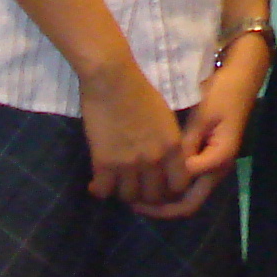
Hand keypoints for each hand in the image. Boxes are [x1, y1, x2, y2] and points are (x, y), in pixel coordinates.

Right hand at [77, 56, 192, 208]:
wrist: (113, 79)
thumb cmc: (140, 91)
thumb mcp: (165, 118)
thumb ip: (167, 142)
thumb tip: (164, 162)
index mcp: (172, 146)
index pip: (179, 185)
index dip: (170, 190)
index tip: (160, 186)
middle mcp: (154, 159)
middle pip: (154, 197)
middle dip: (147, 196)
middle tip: (137, 189)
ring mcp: (129, 163)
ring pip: (129, 197)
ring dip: (123, 193)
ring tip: (117, 185)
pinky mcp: (104, 163)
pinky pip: (104, 191)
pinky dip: (100, 189)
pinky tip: (97, 183)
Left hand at [134, 33, 273, 219]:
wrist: (240, 79)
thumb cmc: (222, 94)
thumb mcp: (202, 117)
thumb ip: (186, 144)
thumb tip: (167, 169)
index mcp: (218, 160)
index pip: (187, 189)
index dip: (161, 192)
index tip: (136, 189)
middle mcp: (217, 170)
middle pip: (188, 204)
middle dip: (161, 209)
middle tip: (134, 205)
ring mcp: (212, 166)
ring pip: (188, 197)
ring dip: (165, 201)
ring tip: (138, 195)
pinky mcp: (207, 158)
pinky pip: (188, 182)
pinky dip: (170, 187)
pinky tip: (152, 179)